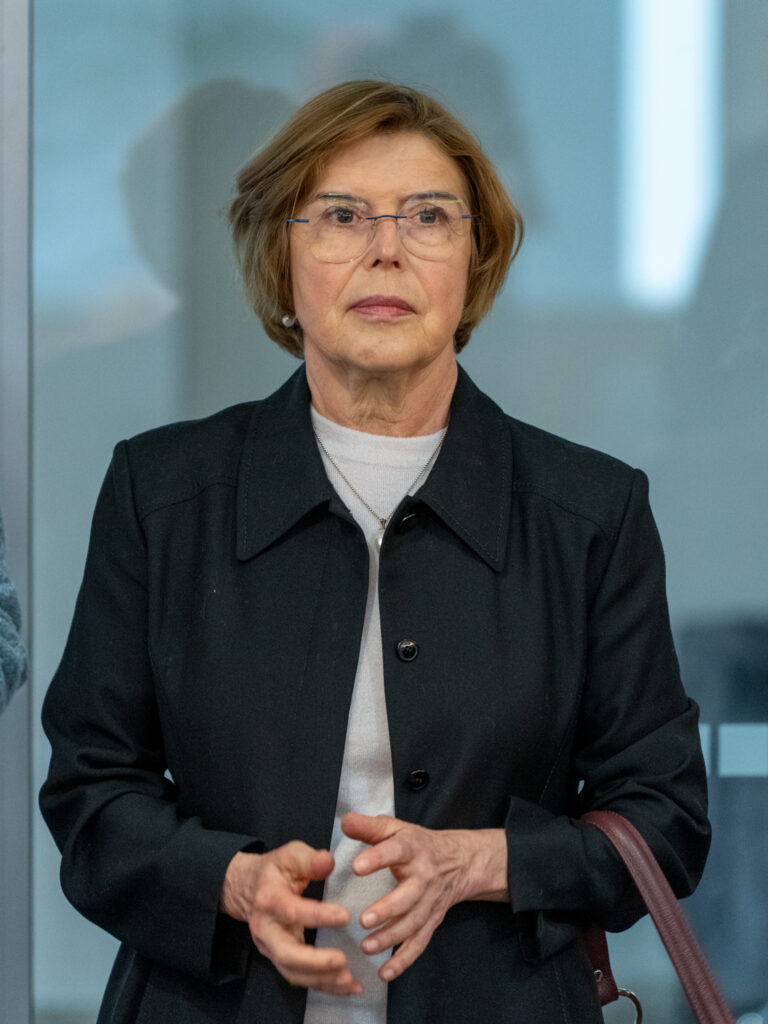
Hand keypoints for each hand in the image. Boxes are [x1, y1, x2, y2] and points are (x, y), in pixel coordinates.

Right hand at [220, 842, 362, 995]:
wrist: (248, 890)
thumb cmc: (274, 871)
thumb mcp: (289, 856)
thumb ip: (309, 860)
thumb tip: (328, 862)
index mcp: (269, 900)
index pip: (292, 911)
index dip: (318, 916)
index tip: (345, 916)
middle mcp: (266, 930)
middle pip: (287, 954)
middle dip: (315, 962)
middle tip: (342, 961)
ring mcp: (272, 949)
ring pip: (294, 973)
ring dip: (322, 980)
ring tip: (349, 980)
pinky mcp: (281, 960)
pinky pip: (301, 978)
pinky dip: (324, 985)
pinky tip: (348, 987)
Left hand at [343, 812, 507, 982]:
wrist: (459, 862)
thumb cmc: (417, 844)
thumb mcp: (395, 828)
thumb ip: (369, 827)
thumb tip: (345, 821)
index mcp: (412, 848)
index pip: (395, 851)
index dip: (377, 858)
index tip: (356, 866)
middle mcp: (424, 877)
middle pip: (408, 896)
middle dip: (388, 909)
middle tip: (363, 919)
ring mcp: (429, 902)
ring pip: (413, 923)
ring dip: (391, 938)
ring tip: (367, 946)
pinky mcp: (431, 922)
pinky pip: (419, 944)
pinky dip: (403, 961)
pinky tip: (385, 973)